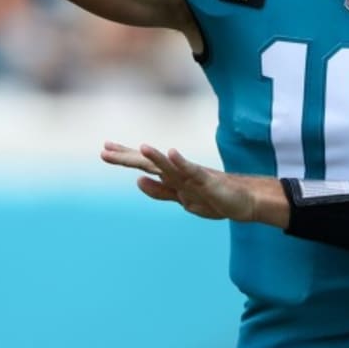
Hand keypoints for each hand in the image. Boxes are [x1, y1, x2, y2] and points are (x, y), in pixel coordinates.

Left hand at [100, 142, 261, 221]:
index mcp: (170, 177)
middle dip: (128, 157)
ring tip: (141, 147)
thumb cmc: (213, 197)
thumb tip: (137, 181)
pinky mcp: (208, 180)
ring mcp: (192, 175)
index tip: (104, 150)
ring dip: (154, 157)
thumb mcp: (181, 198)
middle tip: (105, 149)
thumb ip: (160, 191)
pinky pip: (193, 171)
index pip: (143, 165)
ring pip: (169, 166)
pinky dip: (182, 162)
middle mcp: (178, 172)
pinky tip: (171, 152)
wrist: (244, 200)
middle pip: (149, 163)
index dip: (125, 157)